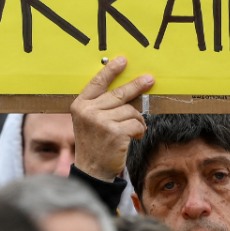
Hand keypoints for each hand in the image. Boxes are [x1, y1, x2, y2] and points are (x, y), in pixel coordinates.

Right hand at [70, 57, 154, 181]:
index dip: (111, 70)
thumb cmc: (94, 143)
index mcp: (80, 105)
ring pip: (130, 111)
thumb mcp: (89, 121)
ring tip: (133, 129)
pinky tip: (135, 136)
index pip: (97, 83)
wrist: (92, 170)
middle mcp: (88, 111)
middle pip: (119, 93)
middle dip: (137, 86)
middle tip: (149, 80)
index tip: (122, 60)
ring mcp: (101, 122)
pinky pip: (136, 123)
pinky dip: (140, 130)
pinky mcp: (115, 132)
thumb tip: (129, 89)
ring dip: (137, 120)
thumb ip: (101, 105)